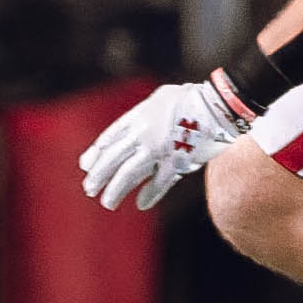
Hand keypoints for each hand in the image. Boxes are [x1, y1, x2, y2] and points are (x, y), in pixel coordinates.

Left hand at [79, 75, 250, 212]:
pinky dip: (150, 193)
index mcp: (137, 116)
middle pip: (113, 158)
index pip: (109, 138)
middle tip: (89, 189)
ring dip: (116, 189)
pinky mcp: (177, 162)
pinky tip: (141, 203)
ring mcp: (159, 149)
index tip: (85, 166)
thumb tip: (131, 131)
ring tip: (107, 202)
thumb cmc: (189, 99)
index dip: (96, 154)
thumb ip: (143, 115)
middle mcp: (143, 133)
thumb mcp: (159, 99)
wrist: (217, 105)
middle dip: (99, 175)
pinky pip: (159, 182)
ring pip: (129, 173)